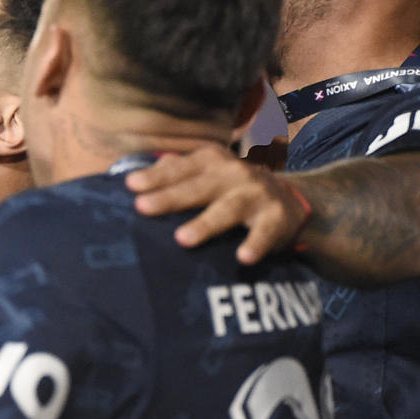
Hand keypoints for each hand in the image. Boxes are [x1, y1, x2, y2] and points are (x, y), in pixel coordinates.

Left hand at [127, 143, 310, 264]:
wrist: (289, 198)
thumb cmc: (232, 187)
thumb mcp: (206, 172)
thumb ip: (174, 172)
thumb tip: (134, 176)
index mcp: (211, 160)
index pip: (179, 168)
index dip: (155, 176)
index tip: (130, 185)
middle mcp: (233, 173)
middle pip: (197, 187)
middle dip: (170, 197)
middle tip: (142, 207)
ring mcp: (256, 194)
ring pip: (228, 209)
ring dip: (205, 223)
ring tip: (181, 239)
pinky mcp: (277, 218)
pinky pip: (265, 233)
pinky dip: (256, 244)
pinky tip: (243, 258)